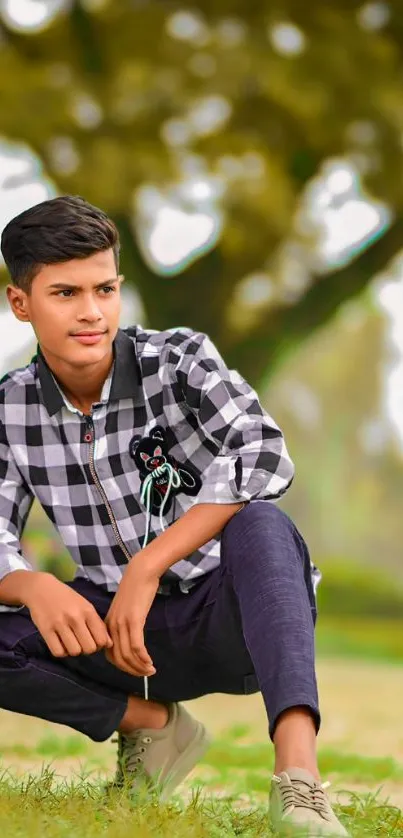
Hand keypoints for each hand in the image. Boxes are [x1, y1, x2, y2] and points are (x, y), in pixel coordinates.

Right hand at [24, 572, 112, 657]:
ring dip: (74, 650)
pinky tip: (61, 643)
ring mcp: (60, 624)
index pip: (102, 639)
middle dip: (87, 649)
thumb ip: (98, 624)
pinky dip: (61, 652)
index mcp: (88, 611)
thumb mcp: (86, 606)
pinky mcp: (45, 630)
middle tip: (81, 642)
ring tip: (70, 642)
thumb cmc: (66, 598)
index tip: (94, 641)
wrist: (41, 588)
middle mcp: (75, 617)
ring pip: (74, 652)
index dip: (100, 645)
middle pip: (89, 648)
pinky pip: (58, 652)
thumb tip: (109, 644)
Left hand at [105, 559, 158, 676]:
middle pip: (119, 659)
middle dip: (132, 670)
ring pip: (128, 655)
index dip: (123, 667)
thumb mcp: (125, 609)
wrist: (141, 572)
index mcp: (108, 625)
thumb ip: (124, 624)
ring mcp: (122, 624)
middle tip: (146, 674)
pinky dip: (143, 658)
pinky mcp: (134, 621)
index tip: (136, 669)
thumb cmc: (136, 588)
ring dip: (140, 667)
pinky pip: (136, 646)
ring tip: (151, 671)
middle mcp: (112, 627)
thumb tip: (130, 638)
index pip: (110, 655)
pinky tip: (150, 662)